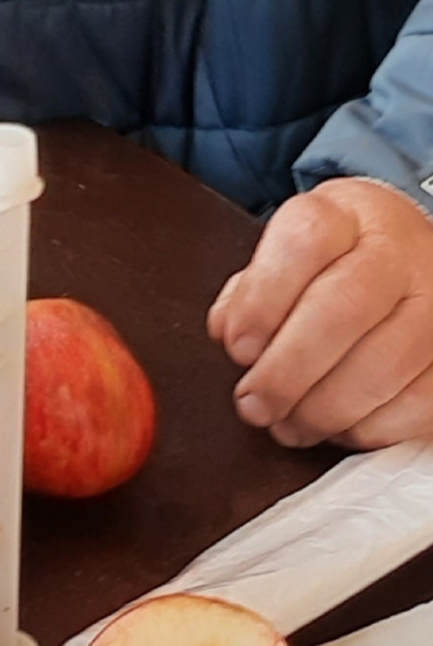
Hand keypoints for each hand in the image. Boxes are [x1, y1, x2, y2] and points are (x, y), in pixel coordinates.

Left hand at [209, 177, 432, 448]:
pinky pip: (421, 401)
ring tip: (288, 425)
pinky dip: (372, 426)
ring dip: (325, 408)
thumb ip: (248, 292)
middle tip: (255, 404)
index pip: (303, 245)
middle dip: (288, 370)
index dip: (262, 301)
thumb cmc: (332, 262)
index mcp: (344, 216)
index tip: (237, 348)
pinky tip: (339, 429)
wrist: (405, 253)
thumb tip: (232, 336)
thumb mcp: (283, 256)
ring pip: (385, 364)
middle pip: (343, 309)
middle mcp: (400, 253)